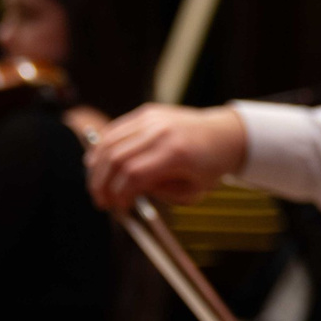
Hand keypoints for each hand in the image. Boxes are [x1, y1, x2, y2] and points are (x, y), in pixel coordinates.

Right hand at [86, 104, 248, 210]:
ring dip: (97, 167)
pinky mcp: (146, 113)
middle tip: (102, 201)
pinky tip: (96, 164)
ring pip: (110, 142)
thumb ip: (160, 194)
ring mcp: (151, 119)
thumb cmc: (211, 166)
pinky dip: (102, 148)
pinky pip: (115, 129)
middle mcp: (160, 132)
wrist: (225, 134)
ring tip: (96, 187)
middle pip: (117, 158)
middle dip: (103, 183)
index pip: (133, 174)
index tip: (119, 207)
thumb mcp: (193, 190)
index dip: (120, 194)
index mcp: (176, 153)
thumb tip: (128, 191)